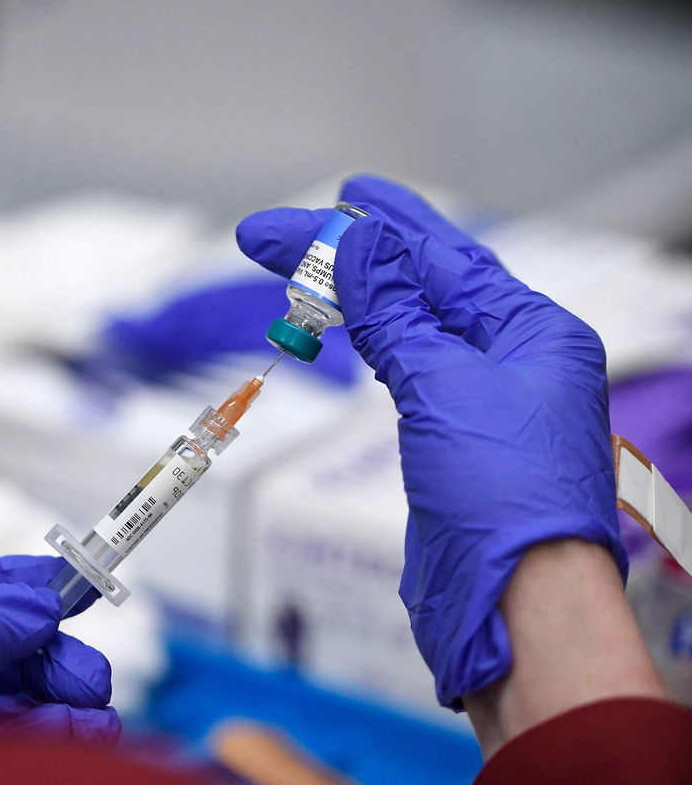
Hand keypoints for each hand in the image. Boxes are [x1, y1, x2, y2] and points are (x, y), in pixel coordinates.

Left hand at [0, 555, 119, 744]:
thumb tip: (34, 602)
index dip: (15, 582)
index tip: (70, 577)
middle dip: (50, 651)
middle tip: (88, 669)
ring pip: (15, 699)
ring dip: (65, 696)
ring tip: (96, 701)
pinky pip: (19, 742)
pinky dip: (60, 732)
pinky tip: (89, 729)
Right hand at [236, 176, 626, 708]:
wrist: (514, 608)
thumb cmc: (504, 501)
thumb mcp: (443, 386)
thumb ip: (395, 310)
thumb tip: (358, 241)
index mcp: (531, 332)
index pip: (442, 258)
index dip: (381, 223)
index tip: (334, 194)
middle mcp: (510, 358)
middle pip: (417, 286)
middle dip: (345, 257)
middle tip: (271, 235)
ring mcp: (478, 399)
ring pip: (406, 325)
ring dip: (350, 296)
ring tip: (297, 268)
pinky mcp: (447, 437)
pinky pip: (402, 368)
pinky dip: (365, 342)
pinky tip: (342, 322)